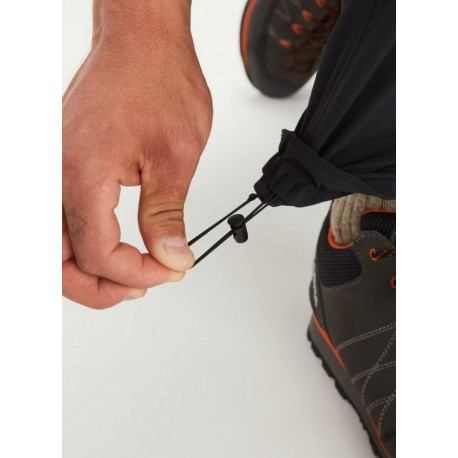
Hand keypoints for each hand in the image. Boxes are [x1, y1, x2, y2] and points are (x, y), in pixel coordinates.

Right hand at [62, 0, 212, 307]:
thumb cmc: (158, 81)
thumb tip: (172, 257)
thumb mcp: (175, 157)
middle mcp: (54, 173)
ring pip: (51, 243)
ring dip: (84, 269)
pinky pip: (58, 217)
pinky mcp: (60, 162)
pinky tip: (109, 245)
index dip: (137, 272)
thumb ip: (167, 215)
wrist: (141, 42)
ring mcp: (51, 167)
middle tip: (140, 288)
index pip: (97, 253)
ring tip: (125, 275)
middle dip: (98, 286)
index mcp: (81, 174)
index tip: (171, 271)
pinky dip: (79, 242)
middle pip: (55, 261)